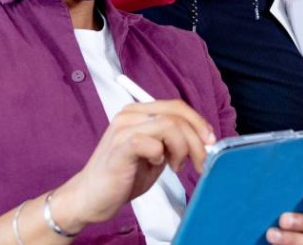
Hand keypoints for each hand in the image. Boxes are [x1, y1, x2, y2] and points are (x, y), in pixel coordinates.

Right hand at [53, 101, 215, 227]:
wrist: (91, 196)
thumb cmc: (123, 175)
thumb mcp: (156, 154)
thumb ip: (174, 142)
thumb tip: (203, 140)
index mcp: (139, 112)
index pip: (177, 106)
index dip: (199, 122)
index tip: (210, 142)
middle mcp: (130, 115)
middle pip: (177, 114)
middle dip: (197, 139)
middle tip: (201, 161)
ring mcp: (123, 129)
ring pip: (170, 125)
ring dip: (183, 149)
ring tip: (176, 166)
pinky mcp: (120, 147)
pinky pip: (152, 142)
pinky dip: (162, 155)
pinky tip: (157, 165)